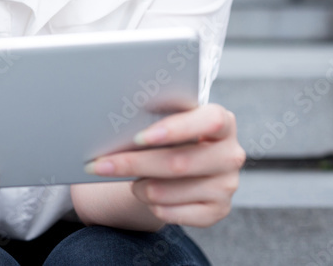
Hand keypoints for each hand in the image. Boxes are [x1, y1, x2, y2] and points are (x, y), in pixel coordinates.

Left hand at [84, 102, 245, 226]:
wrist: (177, 165)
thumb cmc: (167, 136)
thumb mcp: (164, 122)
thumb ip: (152, 119)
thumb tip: (114, 125)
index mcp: (221, 121)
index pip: (210, 121)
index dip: (175, 129)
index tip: (138, 137)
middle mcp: (230, 154)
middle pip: (180, 162)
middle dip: (135, 164)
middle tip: (101, 165)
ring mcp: (227, 185)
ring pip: (172, 191)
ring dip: (141, 188)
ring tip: (128, 181)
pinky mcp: (219, 210)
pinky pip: (177, 214)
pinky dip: (154, 207)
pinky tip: (145, 196)